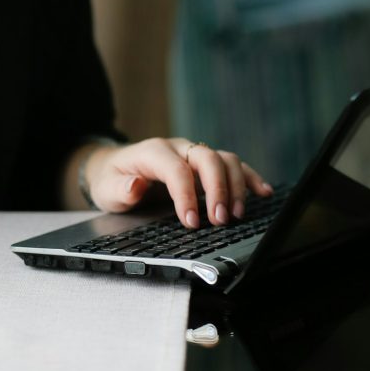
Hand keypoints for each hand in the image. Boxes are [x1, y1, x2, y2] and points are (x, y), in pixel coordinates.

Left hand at [84, 137, 272, 227]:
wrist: (114, 168)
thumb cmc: (111, 180)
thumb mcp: (106, 188)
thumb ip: (120, 189)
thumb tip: (136, 186)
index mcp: (153, 152)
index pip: (176, 170)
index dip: (187, 196)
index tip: (191, 222)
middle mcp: (177, 148)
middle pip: (208, 159)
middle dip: (218, 190)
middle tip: (220, 220)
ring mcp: (193, 153)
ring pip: (225, 160)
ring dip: (236, 186)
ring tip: (235, 215)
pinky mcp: (204, 164)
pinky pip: (233, 164)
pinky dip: (249, 177)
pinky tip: (263, 192)